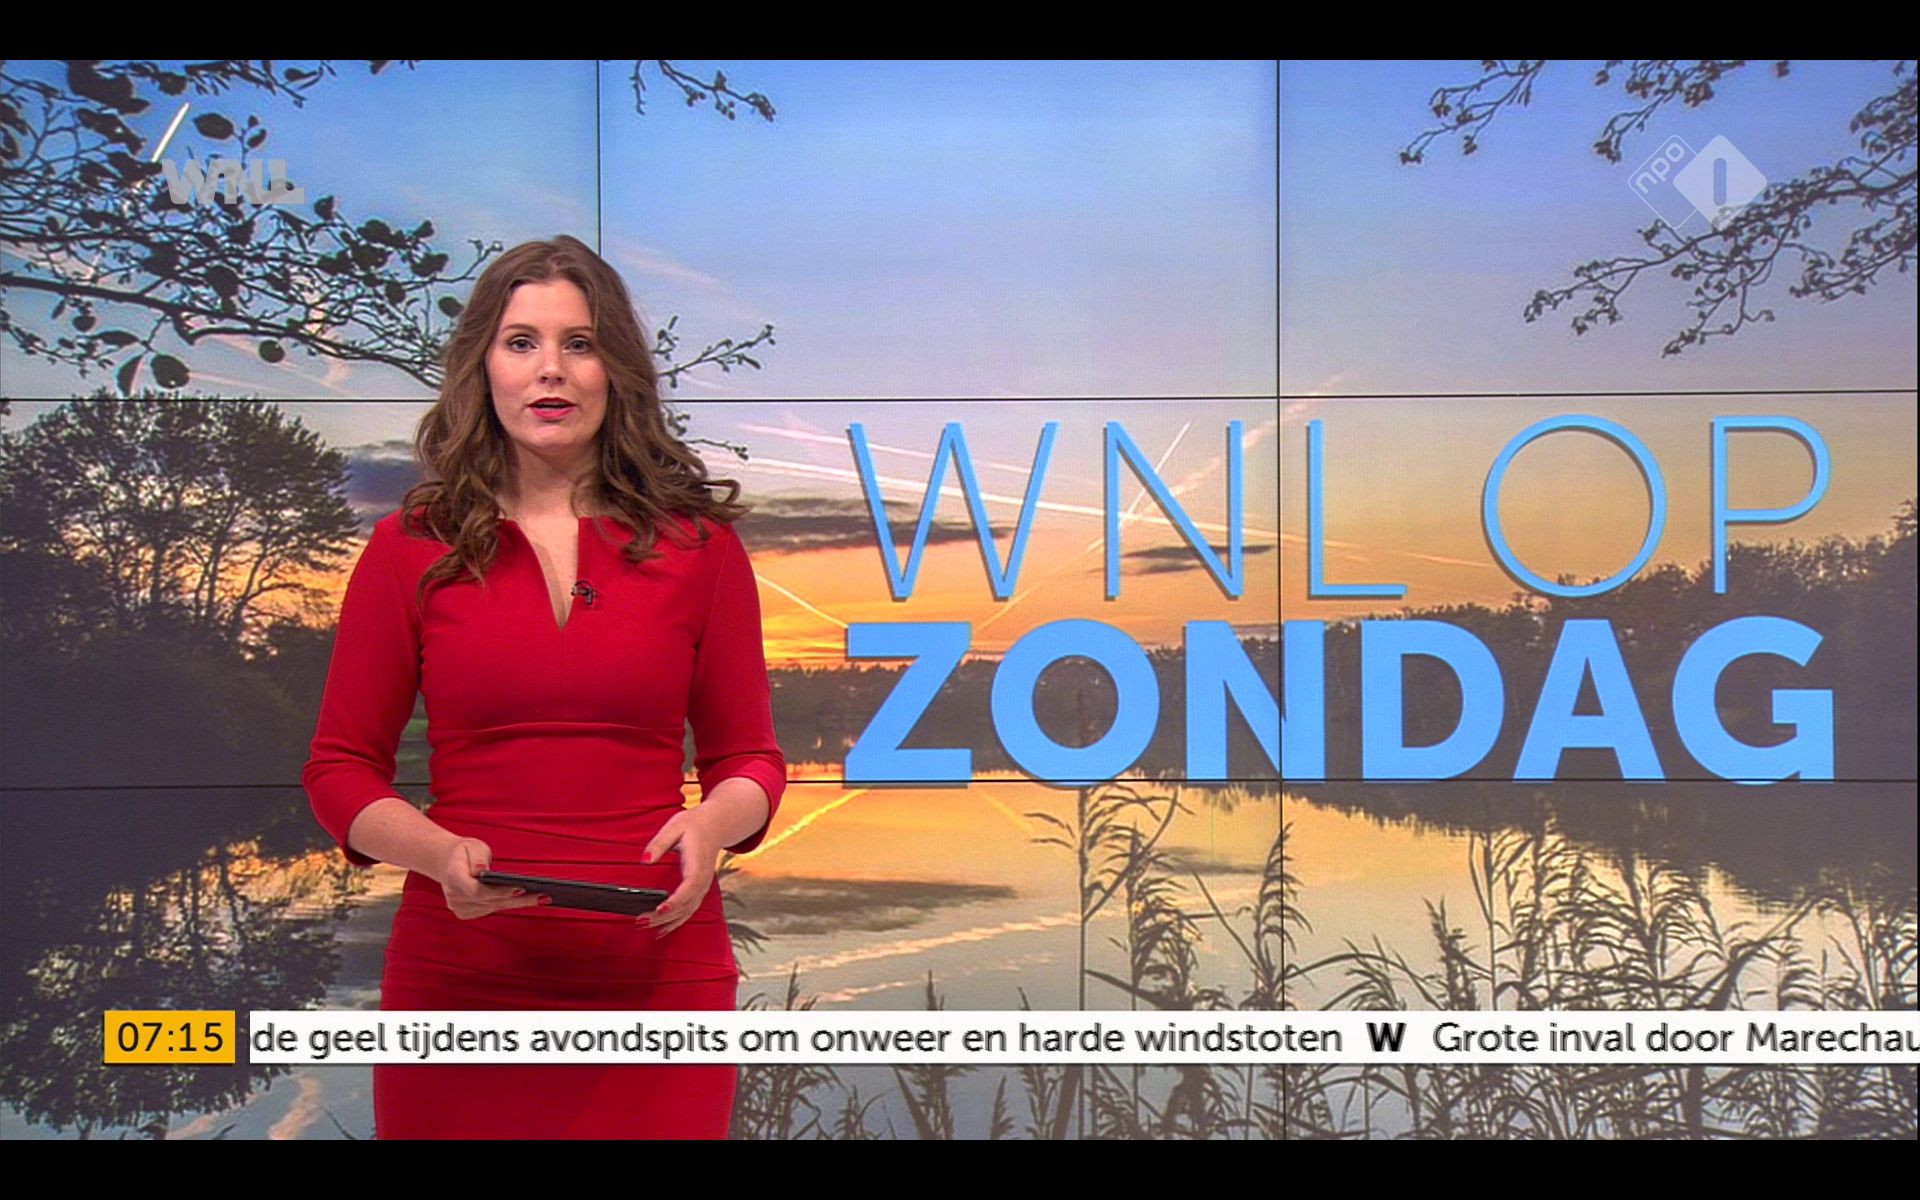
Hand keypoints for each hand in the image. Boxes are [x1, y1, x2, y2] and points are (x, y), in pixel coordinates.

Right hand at [436, 837, 545, 920]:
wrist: (448, 862)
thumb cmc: (465, 852)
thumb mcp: (472, 847)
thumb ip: (478, 859)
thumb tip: (482, 872)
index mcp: (453, 878)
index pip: (477, 891)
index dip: (499, 892)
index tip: (521, 888)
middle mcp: (454, 897)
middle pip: (491, 901)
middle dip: (519, 899)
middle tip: (544, 896)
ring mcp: (459, 908)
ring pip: (495, 907)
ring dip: (519, 903)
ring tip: (543, 897)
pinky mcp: (467, 913)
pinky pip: (492, 909)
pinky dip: (509, 904)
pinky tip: (529, 900)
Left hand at [637, 809, 720, 937]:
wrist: (715, 826)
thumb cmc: (694, 825)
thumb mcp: (675, 826)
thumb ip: (659, 843)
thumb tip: (645, 860)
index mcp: (698, 864)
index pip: (689, 887)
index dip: (675, 901)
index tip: (660, 909)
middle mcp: (703, 880)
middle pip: (685, 905)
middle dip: (663, 917)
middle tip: (641, 921)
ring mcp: (702, 887)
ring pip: (687, 912)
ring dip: (667, 923)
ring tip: (645, 926)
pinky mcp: (698, 891)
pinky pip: (689, 911)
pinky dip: (675, 923)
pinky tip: (661, 930)